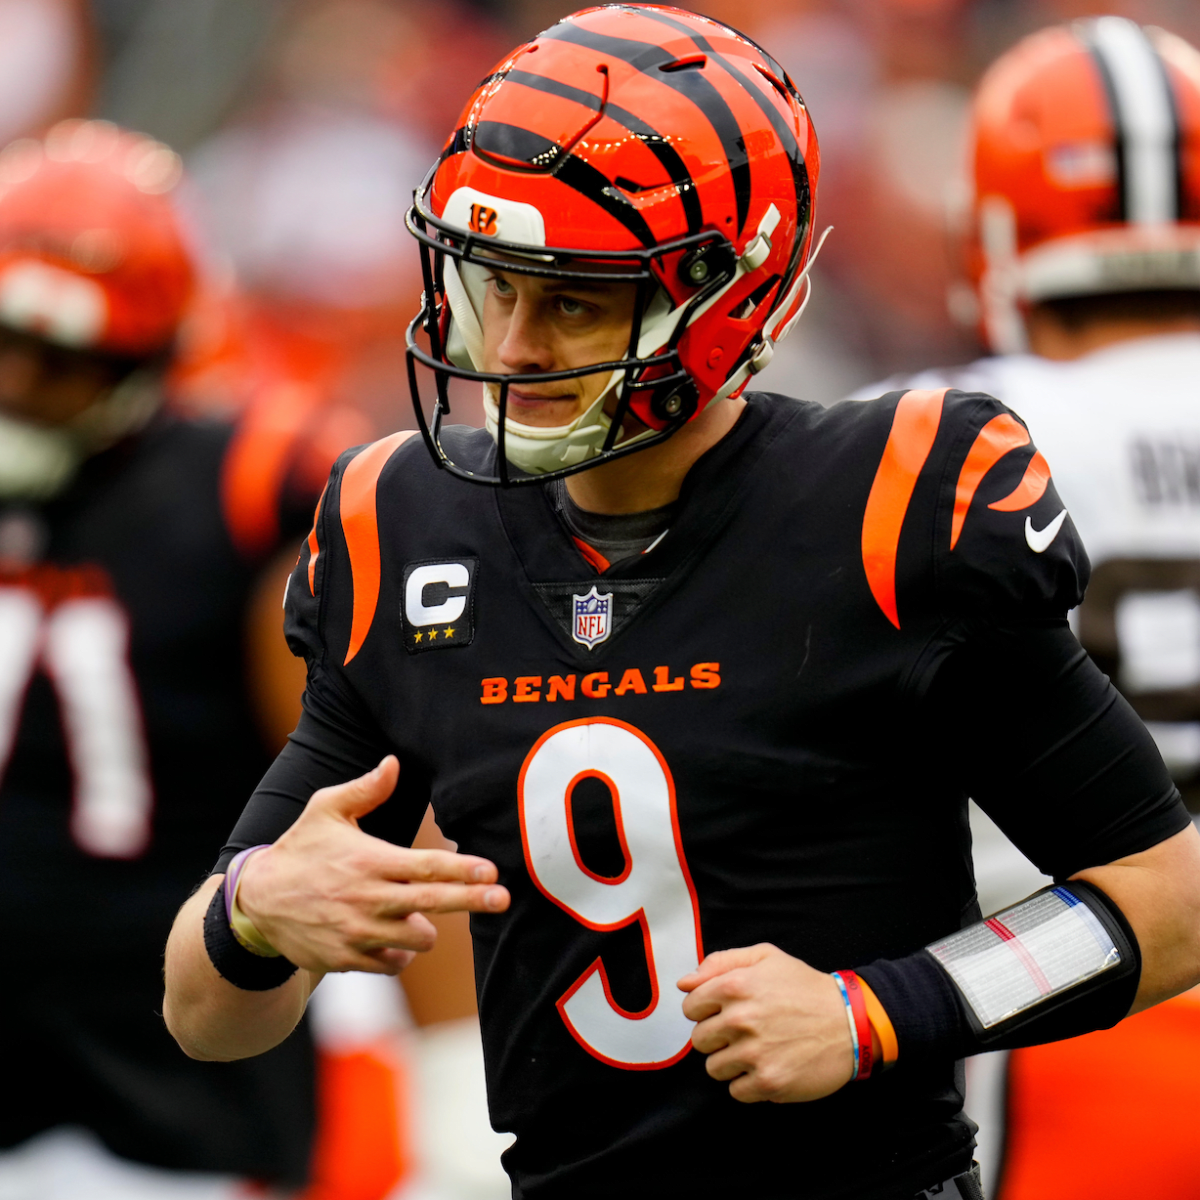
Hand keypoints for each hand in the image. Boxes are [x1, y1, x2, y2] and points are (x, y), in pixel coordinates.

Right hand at [236, 757, 509, 974]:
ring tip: (418, 914)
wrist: (256, 904)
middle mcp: (368, 899)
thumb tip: (394, 762)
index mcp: (369, 861)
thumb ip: (364, 789)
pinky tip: (392, 937)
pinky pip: (393, 963)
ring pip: (417, 939)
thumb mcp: (325, 809)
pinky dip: (400, 953)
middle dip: (472, 901)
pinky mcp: (348, 959)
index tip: (492, 870)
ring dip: (427, 928)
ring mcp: (358, 933)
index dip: (461, 869)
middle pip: (432, 903)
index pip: (425, 866)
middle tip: (504, 899)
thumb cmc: (300, 849)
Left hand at [678, 944, 853, 1102]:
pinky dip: (748, 1084)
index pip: (690, 1007)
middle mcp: (741, 1019)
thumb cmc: (805, 988)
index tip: (722, 1013)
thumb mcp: (766, 957)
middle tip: (743, 1033)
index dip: (704, 1011)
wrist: (850, 1023)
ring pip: (714, 1068)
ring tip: (756, 1051)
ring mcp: (754, 1054)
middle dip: (717, 1037)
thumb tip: (684, 983)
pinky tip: (767, 1067)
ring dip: (731, 1062)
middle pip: (699, 1040)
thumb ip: (721, 962)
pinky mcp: (769, 1083)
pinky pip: (735, 1091)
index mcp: (736, 986)